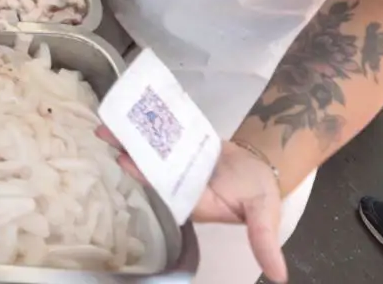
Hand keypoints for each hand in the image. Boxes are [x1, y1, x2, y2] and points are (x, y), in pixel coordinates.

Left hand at [99, 133, 288, 282]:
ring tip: (106, 124)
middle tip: (103, 134)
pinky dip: (148, 127)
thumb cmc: (260, 191)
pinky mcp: (180, 147)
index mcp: (193, 202)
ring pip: (151, 151)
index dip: (144, 176)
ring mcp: (178, 164)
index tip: (125, 161)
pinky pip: (161, 137)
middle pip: (149, 169)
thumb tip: (279, 277)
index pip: (164, 190)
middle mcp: (179, 184)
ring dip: (130, 138)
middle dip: (127, 153)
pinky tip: (129, 114)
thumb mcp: (264, 214)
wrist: (263, 163)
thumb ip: (264, 241)